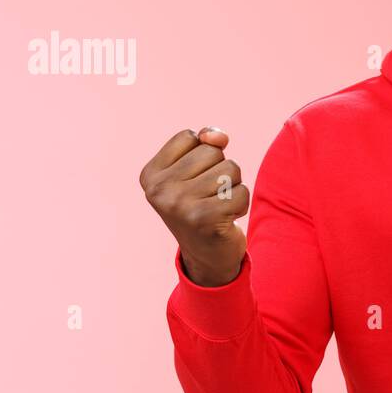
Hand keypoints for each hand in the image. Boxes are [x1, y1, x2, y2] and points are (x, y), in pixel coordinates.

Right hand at [139, 126, 248, 285]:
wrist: (207, 257)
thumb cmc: (203, 206)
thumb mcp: (196, 170)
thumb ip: (206, 143)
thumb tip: (218, 135)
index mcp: (150, 174)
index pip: (190, 137)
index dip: (203, 156)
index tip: (194, 182)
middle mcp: (159, 190)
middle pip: (212, 152)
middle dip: (221, 171)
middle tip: (209, 197)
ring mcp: (179, 205)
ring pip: (230, 169)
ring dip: (233, 187)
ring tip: (217, 206)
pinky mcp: (204, 219)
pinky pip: (241, 191)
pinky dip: (241, 204)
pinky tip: (226, 218)